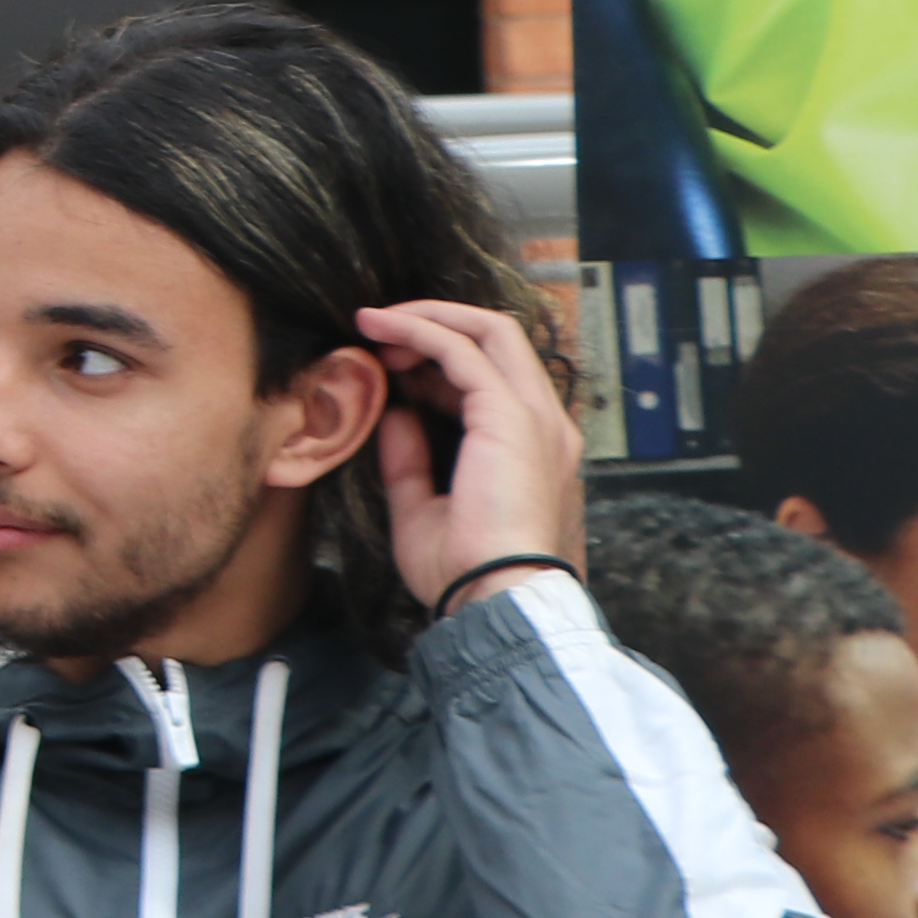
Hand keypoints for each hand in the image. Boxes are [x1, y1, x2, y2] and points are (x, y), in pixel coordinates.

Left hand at [358, 295, 581, 615]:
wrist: (497, 597)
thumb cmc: (465, 572)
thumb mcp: (424, 509)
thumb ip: (410, 461)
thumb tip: (394, 416)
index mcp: (533, 449)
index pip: (495, 379)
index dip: (441, 362)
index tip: (390, 365)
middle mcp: (544, 424)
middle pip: (501, 341)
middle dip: (439, 323)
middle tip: (380, 329)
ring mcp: (534, 416)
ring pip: (489, 332)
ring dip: (428, 319)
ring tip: (374, 323)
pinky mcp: (509, 415)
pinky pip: (462, 350)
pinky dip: (420, 330)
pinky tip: (381, 330)